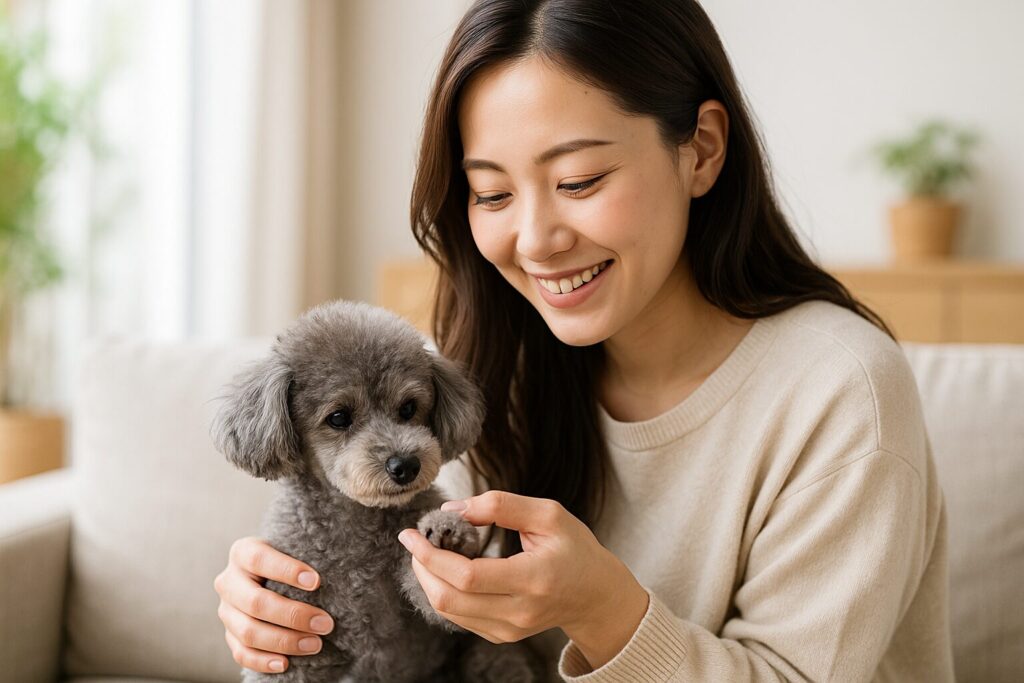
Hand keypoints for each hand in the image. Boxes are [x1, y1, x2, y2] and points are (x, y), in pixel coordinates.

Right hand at [213, 537, 334, 672]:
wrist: (269, 574)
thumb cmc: (289, 559)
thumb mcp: (292, 548)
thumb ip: (306, 554)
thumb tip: (339, 569)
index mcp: (242, 552)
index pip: (259, 559)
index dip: (287, 571)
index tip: (317, 582)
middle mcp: (229, 581)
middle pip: (255, 601)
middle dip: (293, 615)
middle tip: (325, 624)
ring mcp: (226, 610)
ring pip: (248, 631)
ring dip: (284, 641)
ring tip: (315, 644)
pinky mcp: (229, 634)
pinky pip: (241, 653)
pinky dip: (263, 661)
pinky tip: (286, 663)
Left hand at [397, 491, 649, 669]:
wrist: (595, 595)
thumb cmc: (574, 549)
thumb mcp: (548, 515)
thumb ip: (501, 506)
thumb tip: (453, 509)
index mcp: (533, 579)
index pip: (467, 576)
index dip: (431, 554)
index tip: (412, 532)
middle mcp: (519, 612)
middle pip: (449, 598)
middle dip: (422, 566)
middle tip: (415, 539)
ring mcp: (509, 630)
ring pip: (448, 611)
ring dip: (428, 579)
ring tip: (428, 550)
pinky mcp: (502, 636)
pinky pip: (459, 617)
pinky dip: (443, 591)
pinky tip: (445, 569)